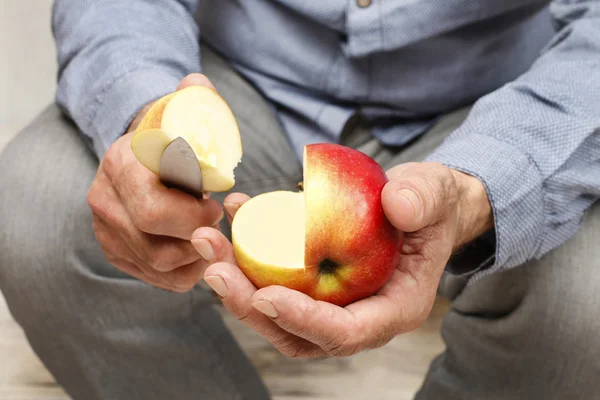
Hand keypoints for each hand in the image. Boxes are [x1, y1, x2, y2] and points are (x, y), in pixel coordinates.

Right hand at [88, 74, 225, 291]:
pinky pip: (154, 277)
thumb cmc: (171, 134)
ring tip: (208, 233)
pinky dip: (183, 272)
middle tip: (215, 223)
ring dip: (194, 257)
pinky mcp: (113, 250)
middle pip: (157, 248)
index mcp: (123, 164)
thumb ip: (194, 98)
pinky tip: (196, 251)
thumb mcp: (183, 112)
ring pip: (157, 267)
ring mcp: (105, 229)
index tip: (217, 205)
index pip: (156, 212)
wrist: (139, 151)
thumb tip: (197, 85)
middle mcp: (105, 200)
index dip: (195, 217)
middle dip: (196, 240)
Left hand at [196, 162, 492, 356]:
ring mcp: (332, 301)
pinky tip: (236, 213)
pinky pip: (275, 277)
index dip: (303, 321)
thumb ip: (423, 200)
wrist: (418, 205)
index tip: (264, 296)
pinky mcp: (313, 280)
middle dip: (250, 306)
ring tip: (209, 243)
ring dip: (237, 282)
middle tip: (216, 269)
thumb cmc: (430, 205)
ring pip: (275, 311)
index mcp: (394, 308)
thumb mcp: (435, 195)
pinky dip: (248, 253)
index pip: (345, 333)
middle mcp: (358, 314)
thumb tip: (398, 207)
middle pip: (297, 332)